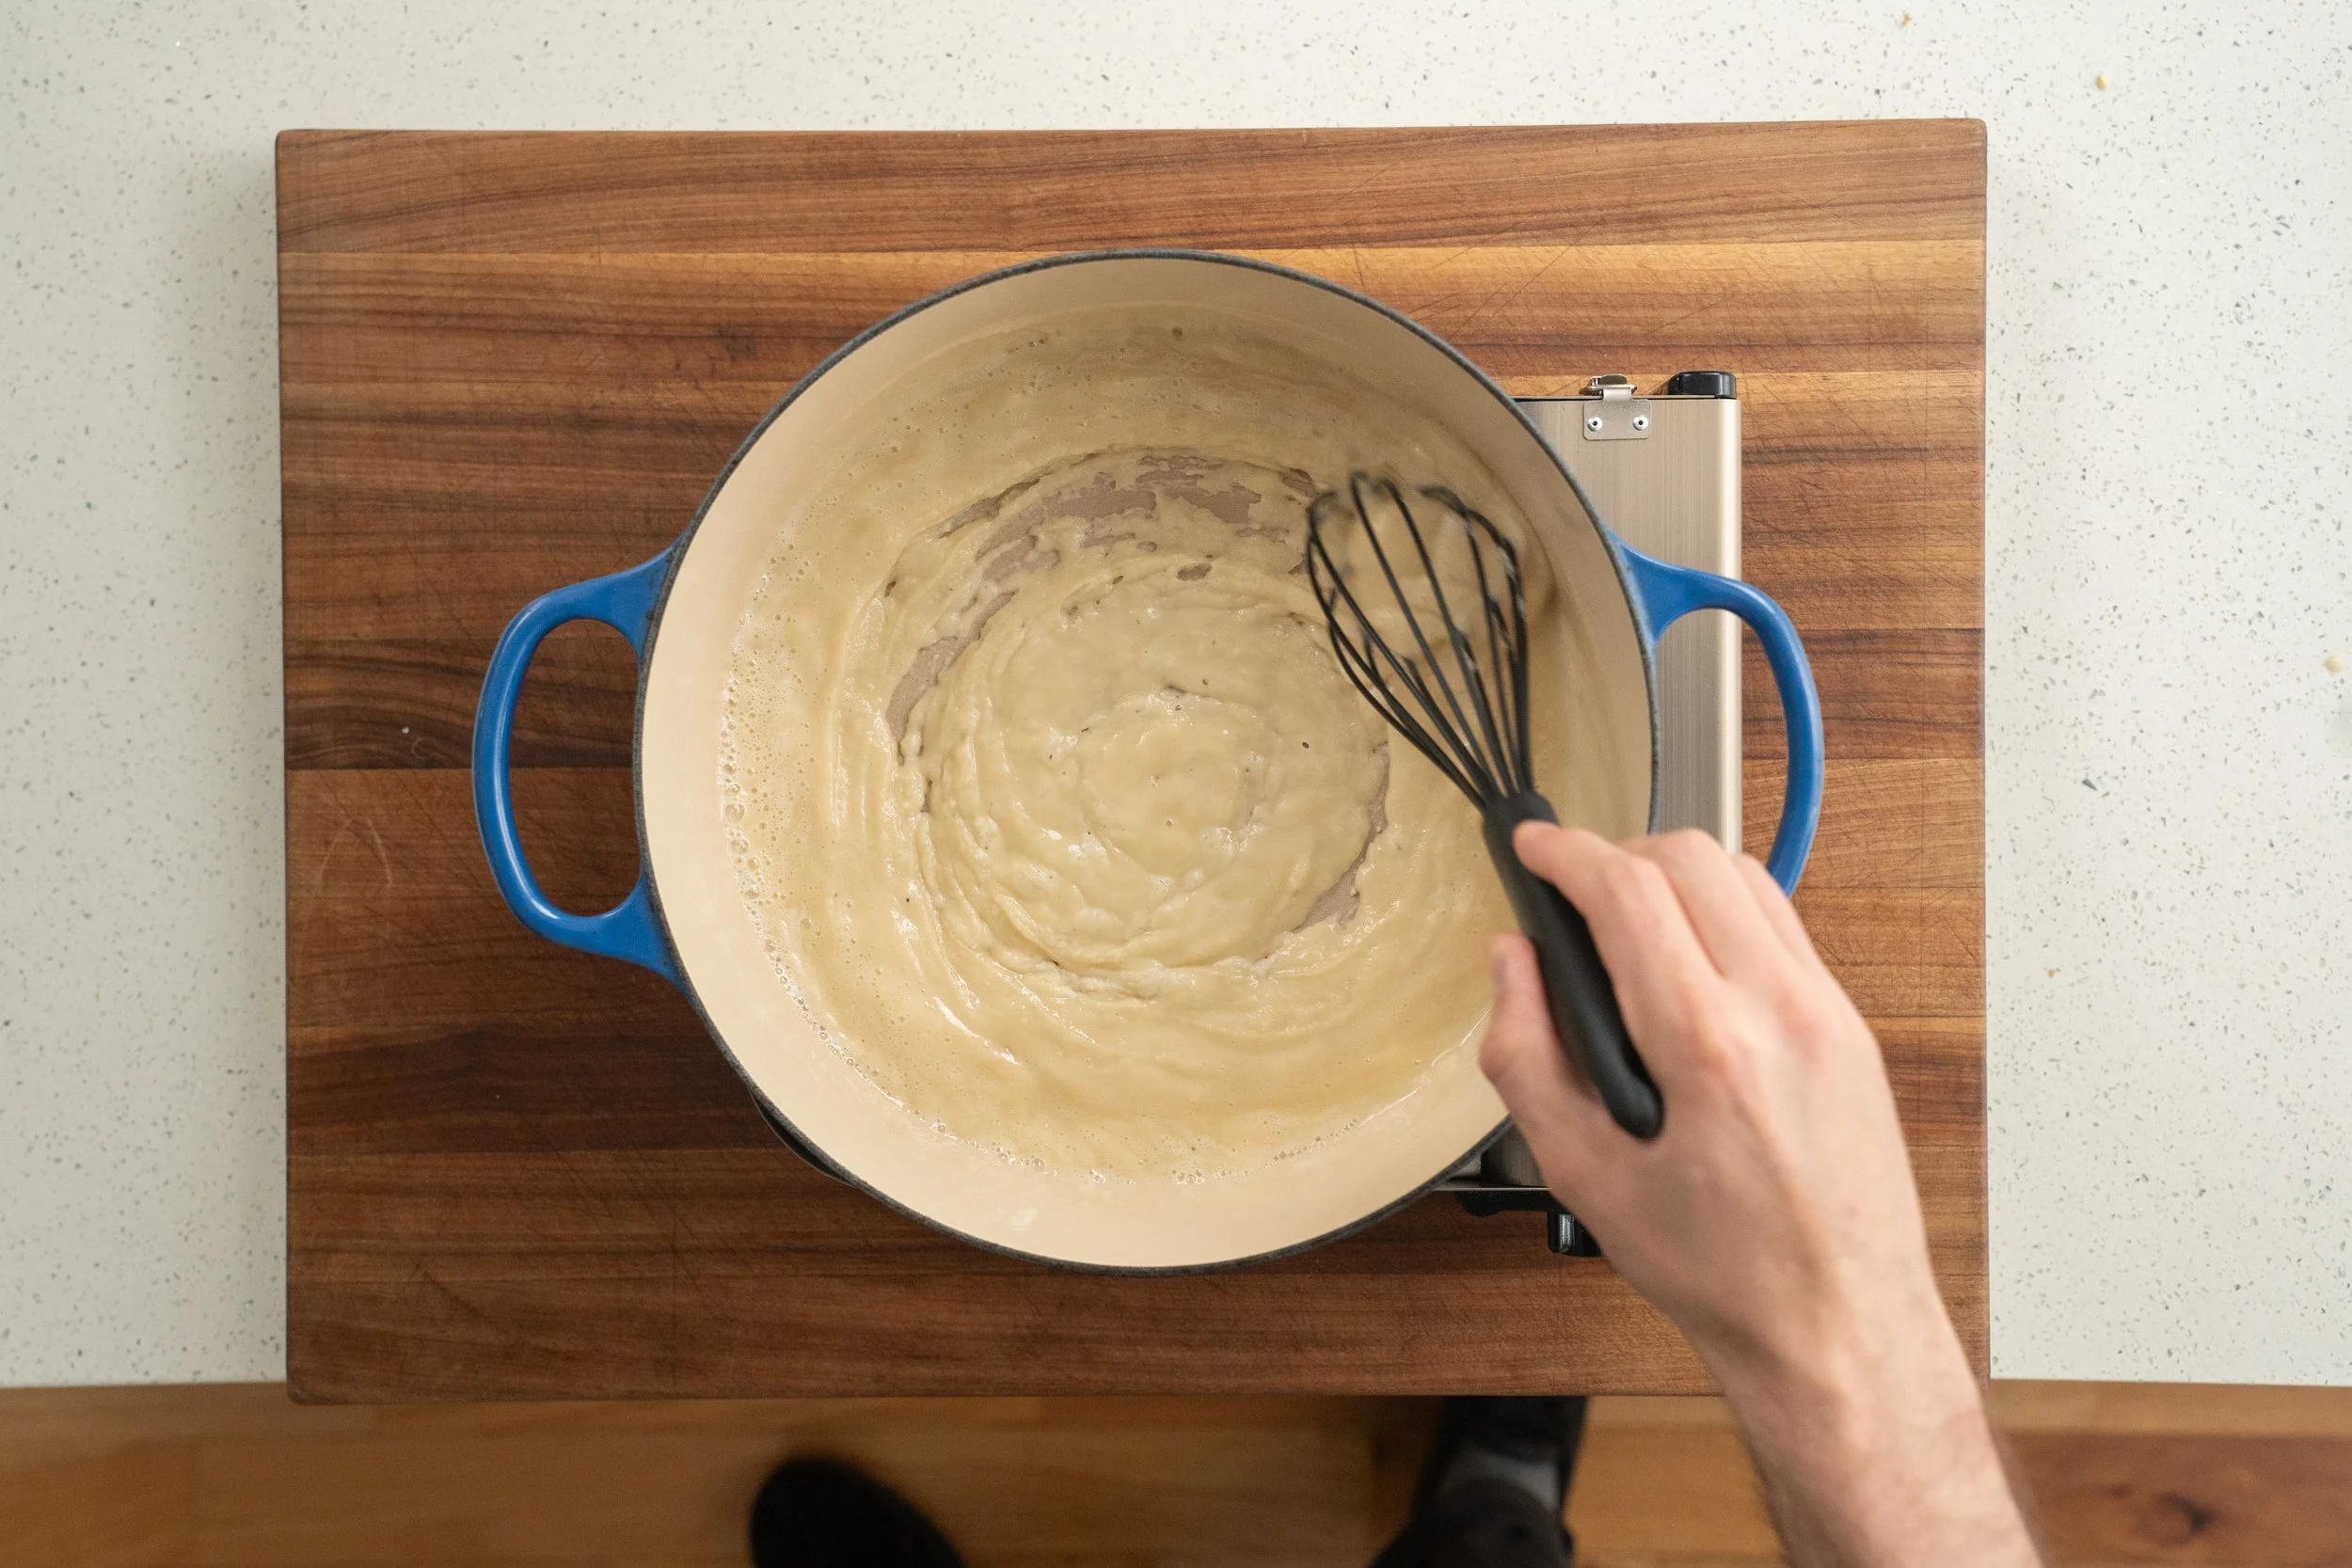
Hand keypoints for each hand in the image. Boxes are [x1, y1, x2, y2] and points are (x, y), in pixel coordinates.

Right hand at [1481, 825, 2038, 1567]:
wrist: (1837, 1326)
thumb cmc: (1719, 1270)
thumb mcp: (1582, 1175)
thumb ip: (1526, 1055)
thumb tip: (1511, 964)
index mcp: (1708, 1046)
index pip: (1629, 890)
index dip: (1565, 852)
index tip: (1533, 847)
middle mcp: (1782, 1010)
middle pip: (1692, 857)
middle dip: (1618, 854)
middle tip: (1571, 890)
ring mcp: (1829, 1012)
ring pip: (1746, 875)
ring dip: (1676, 874)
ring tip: (1626, 921)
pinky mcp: (1851, 1027)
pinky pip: (1783, 925)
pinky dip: (1725, 912)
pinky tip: (1687, 963)